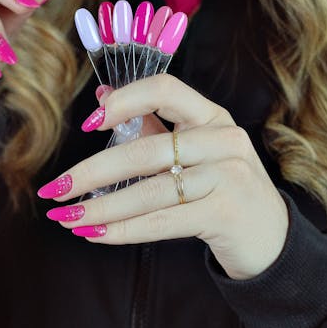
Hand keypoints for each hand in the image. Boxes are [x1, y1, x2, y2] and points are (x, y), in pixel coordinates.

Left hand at [38, 75, 289, 280]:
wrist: (271, 238)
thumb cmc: (224, 189)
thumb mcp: (197, 150)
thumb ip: (153, 124)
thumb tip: (103, 94)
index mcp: (212, 116)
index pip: (164, 89)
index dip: (123, 101)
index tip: (88, 124)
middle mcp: (223, 139)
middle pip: (144, 150)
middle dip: (90, 172)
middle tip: (55, 189)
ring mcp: (227, 175)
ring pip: (148, 191)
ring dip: (100, 208)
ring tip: (67, 218)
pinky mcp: (224, 212)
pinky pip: (161, 221)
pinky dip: (123, 231)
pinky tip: (96, 235)